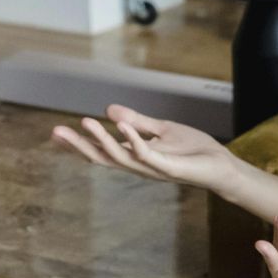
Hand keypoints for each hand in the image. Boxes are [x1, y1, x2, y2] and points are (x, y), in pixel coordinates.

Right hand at [51, 105, 236, 193]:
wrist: (221, 165)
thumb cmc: (194, 151)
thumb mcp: (162, 129)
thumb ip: (137, 121)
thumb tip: (109, 109)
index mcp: (135, 156)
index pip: (102, 151)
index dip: (79, 143)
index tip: (56, 133)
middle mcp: (139, 165)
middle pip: (103, 157)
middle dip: (79, 146)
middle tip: (56, 132)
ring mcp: (152, 168)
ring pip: (120, 156)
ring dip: (102, 139)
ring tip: (85, 122)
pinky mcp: (168, 168)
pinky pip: (147, 154)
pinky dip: (133, 139)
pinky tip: (121, 124)